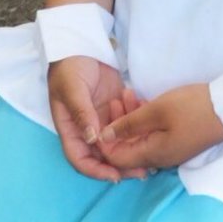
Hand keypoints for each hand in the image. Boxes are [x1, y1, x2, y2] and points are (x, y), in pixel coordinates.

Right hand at [48, 56, 147, 181]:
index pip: (80, 159)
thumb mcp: (73, 89)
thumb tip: (93, 139)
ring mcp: (101, 119)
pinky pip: (127, 124)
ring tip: (152, 158)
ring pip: (117, 143)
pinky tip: (151, 130)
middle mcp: (86, 129)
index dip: (96, 170)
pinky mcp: (115, 108)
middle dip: (120, 166)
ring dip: (132, 150)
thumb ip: (82, 113)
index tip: (115, 176)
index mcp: (70, 129)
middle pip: (102, 156)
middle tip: (142, 172)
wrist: (81, 45)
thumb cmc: (70, 67)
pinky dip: (137, 129)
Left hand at [97, 83, 222, 172]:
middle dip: (117, 125)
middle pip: (128, 148)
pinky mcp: (177, 139)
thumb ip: (128, 124)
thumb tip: (103, 136)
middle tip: (117, 98)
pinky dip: (144, 119)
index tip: (102, 116)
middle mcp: (159, 158)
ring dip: (130, 119)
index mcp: (152, 155)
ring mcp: (169, 149)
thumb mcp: (156, 111)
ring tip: (128, 93)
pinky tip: (143, 100)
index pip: (116, 159)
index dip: (104, 141)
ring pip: (140, 138)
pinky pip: (152, 134)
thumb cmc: (191, 108)